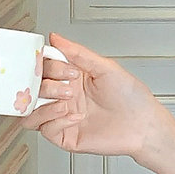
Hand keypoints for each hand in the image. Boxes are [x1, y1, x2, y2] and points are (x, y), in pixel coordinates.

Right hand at [19, 33, 165, 159]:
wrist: (144, 125)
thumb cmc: (132, 98)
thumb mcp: (106, 67)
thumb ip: (78, 53)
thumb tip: (55, 37)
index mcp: (72, 78)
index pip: (42, 68)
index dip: (45, 66)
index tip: (62, 67)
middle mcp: (64, 96)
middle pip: (33, 89)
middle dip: (46, 85)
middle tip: (67, 86)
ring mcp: (63, 117)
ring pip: (30, 111)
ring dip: (44, 104)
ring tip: (66, 101)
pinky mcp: (65, 136)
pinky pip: (45, 129)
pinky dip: (55, 121)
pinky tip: (75, 117)